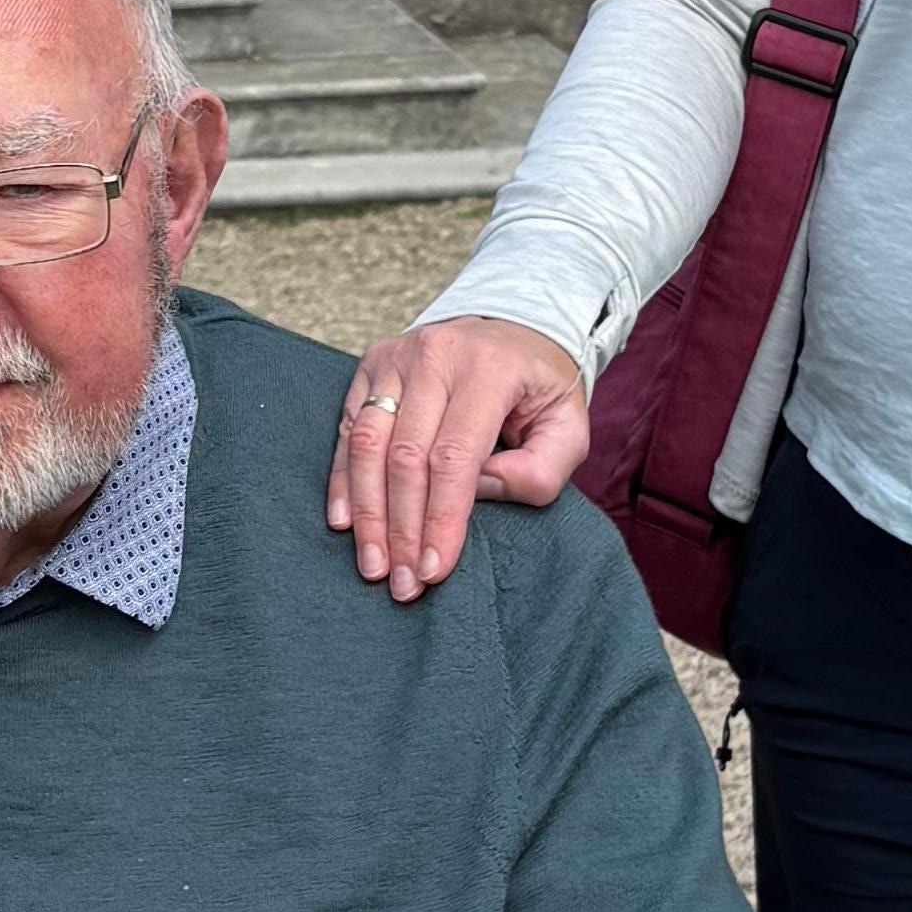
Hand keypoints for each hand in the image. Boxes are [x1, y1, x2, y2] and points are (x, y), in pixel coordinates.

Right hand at [327, 316, 588, 598]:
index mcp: (489, 369)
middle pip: (404, 455)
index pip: (455, 455)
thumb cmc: (540, 390)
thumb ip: (540, 470)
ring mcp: (396, 357)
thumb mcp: (568, 427)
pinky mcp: (370, 366)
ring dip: (367, 512)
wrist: (511, 329)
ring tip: (373, 564)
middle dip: (401, 528)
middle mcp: (435, 356)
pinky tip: (343, 522)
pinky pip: (347, 429)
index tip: (435, 569)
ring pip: (368, 443)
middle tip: (402, 583)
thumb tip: (479, 493)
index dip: (441, 518)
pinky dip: (344, 480)